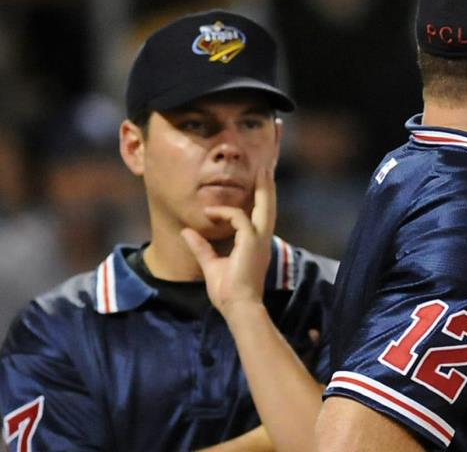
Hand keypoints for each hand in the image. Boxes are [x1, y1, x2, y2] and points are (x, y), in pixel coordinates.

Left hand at [181, 166, 275, 317]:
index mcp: (256, 246)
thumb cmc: (228, 293)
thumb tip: (187, 232)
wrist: (238, 306)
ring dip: (262, 188)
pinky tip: (210, 212)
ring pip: (264, 207)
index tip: (243, 193)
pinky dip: (224, 212)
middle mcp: (262, 241)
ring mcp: (259, 240)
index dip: (256, 203)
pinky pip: (238, 217)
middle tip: (266, 170)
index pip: (259, 218)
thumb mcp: (211, 265)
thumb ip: (201, 247)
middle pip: (269, 208)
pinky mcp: (251, 241)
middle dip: (267, 189)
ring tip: (261, 172)